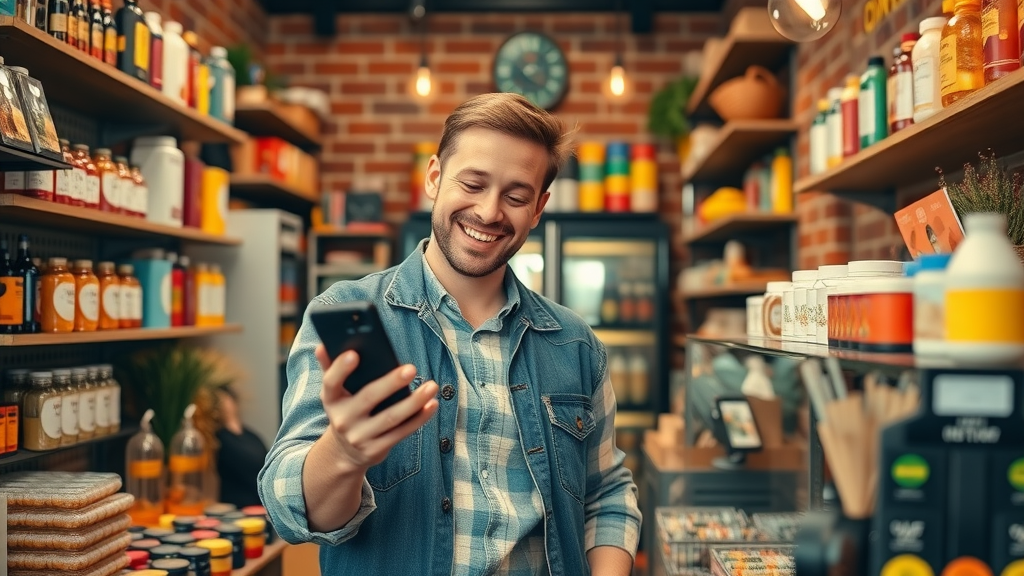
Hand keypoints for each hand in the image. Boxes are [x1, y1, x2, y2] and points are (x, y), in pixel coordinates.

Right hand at [314, 345, 439, 473]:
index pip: (331, 382)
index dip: (340, 368)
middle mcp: (342, 419)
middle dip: (390, 383)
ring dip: (413, 402)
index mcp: (331, 400)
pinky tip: (431, 404)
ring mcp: (359, 437)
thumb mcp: (335, 392)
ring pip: (390, 418)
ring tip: (431, 386)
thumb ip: (331, 368)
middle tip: (411, 368)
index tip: (354, 353)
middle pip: (368, 398)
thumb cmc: (346, 409)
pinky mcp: (376, 450)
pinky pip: (401, 432)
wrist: (345, 451)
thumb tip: (322, 345)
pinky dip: (419, 418)